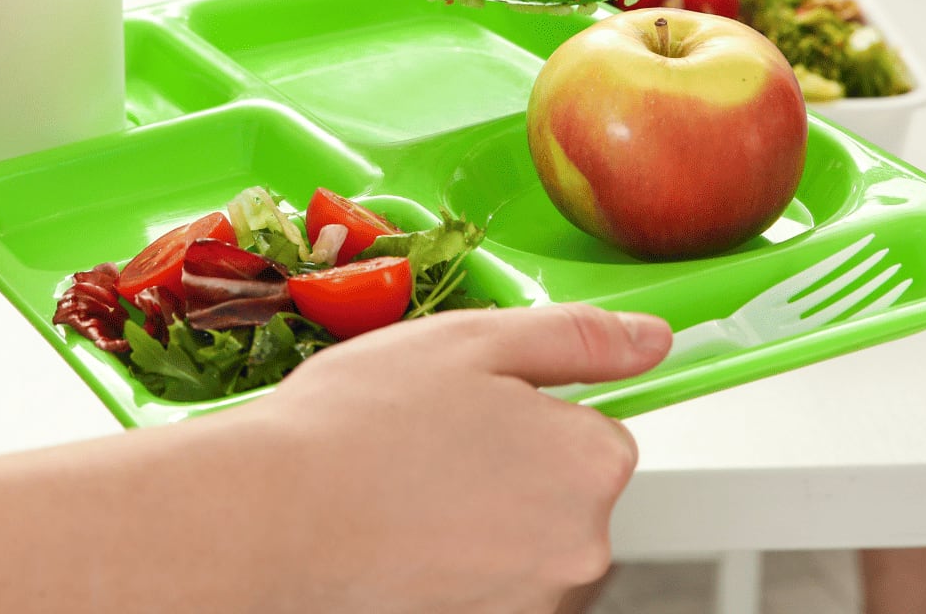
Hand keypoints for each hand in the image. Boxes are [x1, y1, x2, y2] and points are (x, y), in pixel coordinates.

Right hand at [250, 303, 670, 612]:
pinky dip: (448, 566)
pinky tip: (397, 539)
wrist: (271, 519)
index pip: (601, 433)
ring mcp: (532, 603)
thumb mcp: (474, 341)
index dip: (535, 413)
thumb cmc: (360, 425)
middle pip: (564, 496)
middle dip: (510, 470)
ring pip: (521, 543)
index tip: (477, 410)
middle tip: (430, 444)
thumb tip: (654, 340)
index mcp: (590, 464)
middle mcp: (580, 548)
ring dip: (478, 520)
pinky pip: (483, 587)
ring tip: (404, 491)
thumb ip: (576, 339)